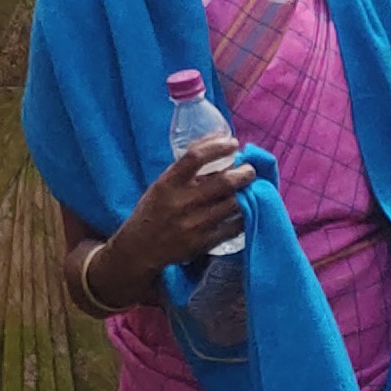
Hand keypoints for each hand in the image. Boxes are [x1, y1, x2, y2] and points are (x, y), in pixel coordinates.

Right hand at [110, 137, 257, 276]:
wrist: (141, 249)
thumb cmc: (153, 211)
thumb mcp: (162, 184)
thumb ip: (186, 168)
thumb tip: (216, 141)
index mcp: (168, 183)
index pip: (195, 157)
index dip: (218, 146)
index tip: (232, 143)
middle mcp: (182, 202)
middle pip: (223, 182)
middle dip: (244, 173)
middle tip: (250, 170)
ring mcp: (194, 224)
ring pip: (233, 204)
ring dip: (246, 193)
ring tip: (249, 189)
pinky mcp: (203, 242)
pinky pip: (233, 227)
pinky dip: (243, 216)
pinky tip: (244, 211)